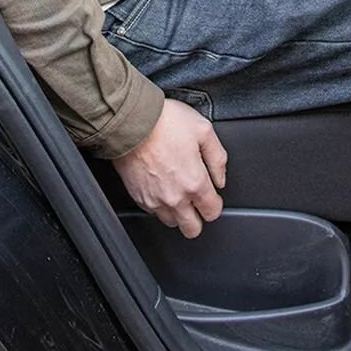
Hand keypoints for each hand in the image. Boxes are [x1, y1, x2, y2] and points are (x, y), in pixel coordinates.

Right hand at [112, 99, 227, 238]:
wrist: (131, 120)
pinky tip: (161, 184)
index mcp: (195, 183)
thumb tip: (220, 178)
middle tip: (196, 200)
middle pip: (192, 229)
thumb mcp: (203, 130)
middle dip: (198, 217)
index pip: (212, 212)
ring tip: (177, 190)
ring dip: (177, 212)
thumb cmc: (164, 121)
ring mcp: (154, 200)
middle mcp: (175, 197)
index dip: (215, 204)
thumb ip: (218, 158)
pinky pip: (152, 211)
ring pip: (171, 222)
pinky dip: (159, 203)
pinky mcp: (138, 197)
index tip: (212, 196)